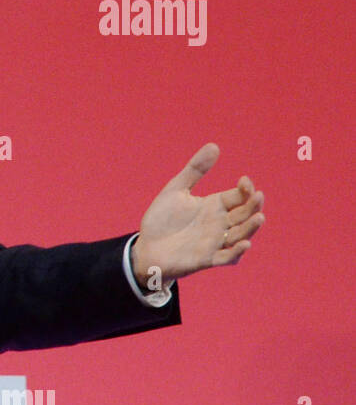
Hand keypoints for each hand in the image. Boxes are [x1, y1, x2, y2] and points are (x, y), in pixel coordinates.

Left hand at [131, 143, 263, 288]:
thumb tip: (214, 145)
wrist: (146, 246)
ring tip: (259, 217)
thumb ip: (195, 169)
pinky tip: (244, 244)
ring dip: (251, 227)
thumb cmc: (162, 219)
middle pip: (245, 214)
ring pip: (241, 235)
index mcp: (215, 206)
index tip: (244, 181)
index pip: (239, 196)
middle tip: (258, 196)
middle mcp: (220, 223)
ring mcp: (215, 242)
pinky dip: (236, 252)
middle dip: (253, 206)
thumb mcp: (176, 190)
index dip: (245, 189)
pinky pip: (226, 257)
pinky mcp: (206, 259)